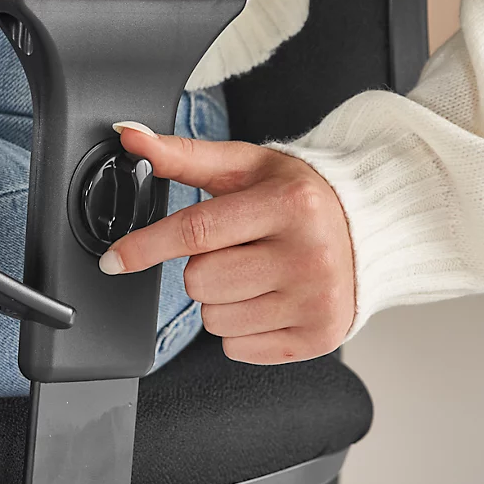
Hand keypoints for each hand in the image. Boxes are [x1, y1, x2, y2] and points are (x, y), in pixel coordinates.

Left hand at [98, 122, 356, 363]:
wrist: (369, 228)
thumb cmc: (299, 195)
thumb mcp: (245, 167)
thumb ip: (183, 154)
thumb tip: (128, 135)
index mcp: (289, 204)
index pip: (197, 231)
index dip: (146, 246)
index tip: (114, 259)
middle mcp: (308, 254)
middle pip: (200, 282)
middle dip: (202, 267)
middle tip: (238, 248)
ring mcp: (315, 300)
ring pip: (214, 320)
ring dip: (221, 299)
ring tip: (258, 272)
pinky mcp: (318, 337)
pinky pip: (238, 349)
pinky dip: (242, 328)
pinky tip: (270, 298)